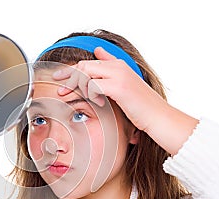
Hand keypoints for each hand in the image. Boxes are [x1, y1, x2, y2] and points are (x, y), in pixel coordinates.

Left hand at [53, 47, 197, 154]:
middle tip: (59, 86)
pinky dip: (87, 93)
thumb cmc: (141, 108)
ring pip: (86, 73)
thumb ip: (111, 79)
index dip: (74, 68)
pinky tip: (92, 103)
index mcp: (119, 65)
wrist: (159, 118)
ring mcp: (119, 75)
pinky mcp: (119, 87)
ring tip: (67, 94)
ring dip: (74, 84)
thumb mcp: (124, 90)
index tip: (61, 77)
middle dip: (69, 75)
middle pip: (85, 65)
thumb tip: (98, 67)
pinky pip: (93, 85)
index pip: (90, 61)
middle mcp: (118, 66)